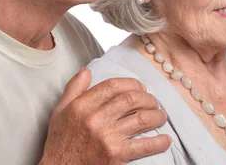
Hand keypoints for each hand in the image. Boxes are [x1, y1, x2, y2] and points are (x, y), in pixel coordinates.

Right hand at [39, 68, 170, 164]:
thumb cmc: (61, 143)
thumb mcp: (60, 112)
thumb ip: (73, 89)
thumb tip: (87, 71)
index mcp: (82, 106)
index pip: (113, 85)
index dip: (131, 83)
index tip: (140, 87)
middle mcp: (94, 119)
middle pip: (131, 99)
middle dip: (148, 98)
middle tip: (153, 102)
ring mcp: (106, 137)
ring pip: (141, 119)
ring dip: (156, 116)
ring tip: (161, 117)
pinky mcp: (115, 155)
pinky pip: (143, 145)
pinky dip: (158, 142)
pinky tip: (165, 140)